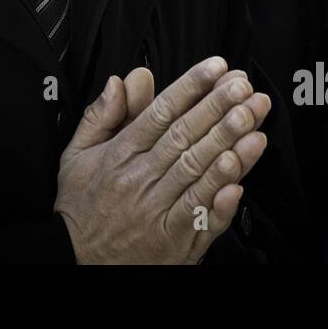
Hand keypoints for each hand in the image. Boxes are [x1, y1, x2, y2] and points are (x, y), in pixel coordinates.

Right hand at [53, 56, 271, 263]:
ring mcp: (158, 211)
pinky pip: (200, 217)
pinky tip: (238, 180)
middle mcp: (141, 179)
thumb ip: (101, 115)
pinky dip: (220, 200)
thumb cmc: (82, 205)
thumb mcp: (77, 154)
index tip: (215, 67)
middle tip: (242, 86)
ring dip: (228, 145)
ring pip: (198, 173)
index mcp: (120, 154)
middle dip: (217, 108)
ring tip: (250, 121)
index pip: (160, 113)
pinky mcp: (173, 241)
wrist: (77, 260)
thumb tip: (120, 81)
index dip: (190, 87)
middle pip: (184, 137)